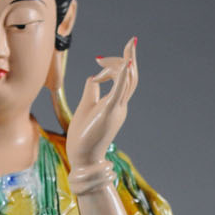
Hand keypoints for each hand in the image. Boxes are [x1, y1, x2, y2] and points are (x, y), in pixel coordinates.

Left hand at [65, 37, 138, 170]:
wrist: (83, 159)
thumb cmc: (83, 136)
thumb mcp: (86, 107)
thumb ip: (91, 91)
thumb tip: (93, 76)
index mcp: (116, 103)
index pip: (125, 77)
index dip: (117, 63)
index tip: (98, 60)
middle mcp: (121, 105)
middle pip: (131, 75)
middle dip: (123, 57)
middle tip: (99, 57)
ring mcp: (117, 109)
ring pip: (129, 80)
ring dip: (121, 63)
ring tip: (107, 56)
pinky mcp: (108, 113)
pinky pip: (120, 93)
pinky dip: (123, 77)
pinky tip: (127, 64)